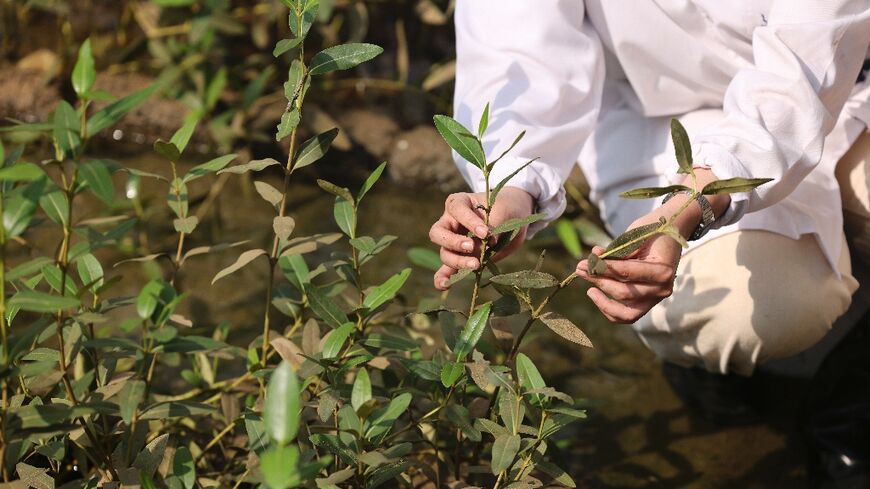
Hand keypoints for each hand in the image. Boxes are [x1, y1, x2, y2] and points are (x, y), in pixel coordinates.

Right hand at [429, 187, 533, 289]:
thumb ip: (492, 225)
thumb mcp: (502, 211)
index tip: (485, 232)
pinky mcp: (460, 257)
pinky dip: (444, 277)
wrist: (513, 217)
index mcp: (459, 203)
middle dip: (454, 242)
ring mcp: (453, 241)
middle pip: (439, 233)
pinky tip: (444, 286)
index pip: (456, 210)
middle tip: (472, 247)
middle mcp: (450, 222)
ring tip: (475, 265)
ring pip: (444, 252)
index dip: (468, 221)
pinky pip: (446, 269)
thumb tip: (485, 244)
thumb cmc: (505, 208)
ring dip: (457, 261)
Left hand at [575, 196, 696, 322]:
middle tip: (580, 267)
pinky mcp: (646, 303)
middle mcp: (662, 289)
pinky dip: (609, 308)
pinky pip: (627, 315)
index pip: (628, 273)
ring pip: (624, 310)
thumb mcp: (635, 236)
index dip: (605, 268)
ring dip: (600, 295)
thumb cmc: (651, 231)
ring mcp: (655, 299)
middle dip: (599, 280)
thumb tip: (594, 257)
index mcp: (663, 271)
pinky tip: (594, 293)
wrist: (669, 233)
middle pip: (623, 292)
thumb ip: (616, 251)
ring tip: (585, 279)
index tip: (588, 261)